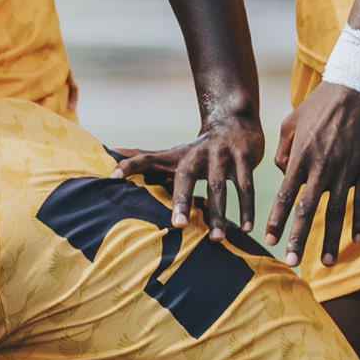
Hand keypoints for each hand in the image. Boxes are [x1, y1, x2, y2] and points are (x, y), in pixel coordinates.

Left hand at [112, 109, 264, 235]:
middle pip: (186, 178)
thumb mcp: (172, 154)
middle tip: (178, 226)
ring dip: (219, 214)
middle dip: (182, 201)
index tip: (112, 177)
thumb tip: (111, 152)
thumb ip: (145, 158)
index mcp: (177, 156)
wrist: (235, 121)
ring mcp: (222, 155)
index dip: (130, 165)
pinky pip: (245, 187)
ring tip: (216, 239)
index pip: (148, 158)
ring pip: (219, 187)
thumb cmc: (197, 149)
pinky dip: (247, 208)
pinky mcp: (245, 158)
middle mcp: (197, 154)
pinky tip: (248, 229)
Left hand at [265, 82, 359, 266]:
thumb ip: (282, 152)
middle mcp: (321, 167)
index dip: (277, 220)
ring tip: (326, 263)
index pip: (285, 196)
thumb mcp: (290, 123)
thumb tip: (283, 175)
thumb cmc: (319, 104)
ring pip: (337, 211)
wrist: (356, 86)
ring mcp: (346, 168)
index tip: (268, 240)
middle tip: (290, 262)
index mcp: (300, 158)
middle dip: (298, 238)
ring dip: (331, 239)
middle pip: (308, 210)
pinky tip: (357, 241)